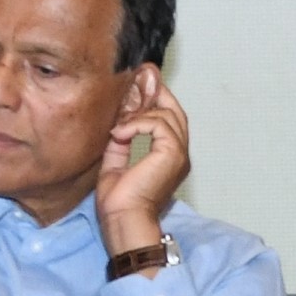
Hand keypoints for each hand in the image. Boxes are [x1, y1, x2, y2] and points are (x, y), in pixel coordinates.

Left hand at [95, 81, 193, 251]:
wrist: (123, 221)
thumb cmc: (119, 203)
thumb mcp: (115, 163)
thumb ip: (121, 141)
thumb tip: (118, 122)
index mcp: (169, 157)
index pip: (168, 118)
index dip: (154, 99)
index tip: (138, 82)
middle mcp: (179, 154)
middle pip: (173, 110)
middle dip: (154, 91)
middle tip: (140, 75)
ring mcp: (179, 153)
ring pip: (166, 114)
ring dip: (139, 113)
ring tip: (119, 124)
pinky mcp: (172, 153)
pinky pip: (158, 123)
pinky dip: (136, 124)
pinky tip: (119, 133)